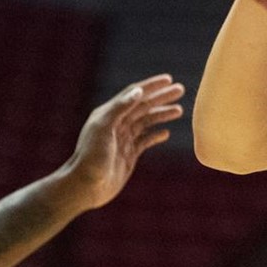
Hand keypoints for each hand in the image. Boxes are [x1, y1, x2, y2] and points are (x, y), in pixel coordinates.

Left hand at [58, 75, 187, 210]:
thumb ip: (120, 108)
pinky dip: (156, 135)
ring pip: (147, 122)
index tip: (168, 79)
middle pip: (143, 106)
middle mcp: (116, 124)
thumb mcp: (103, 128)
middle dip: (162, 97)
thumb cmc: (91, 157)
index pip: (134, 94)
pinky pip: (145, 140)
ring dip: (162, 114)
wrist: (86, 186)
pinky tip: (166, 132)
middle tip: (181, 90)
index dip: (151, 86)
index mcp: (109, 114)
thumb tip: (138, 91)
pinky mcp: (129, 154)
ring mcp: (123, 139)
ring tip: (179, 110)